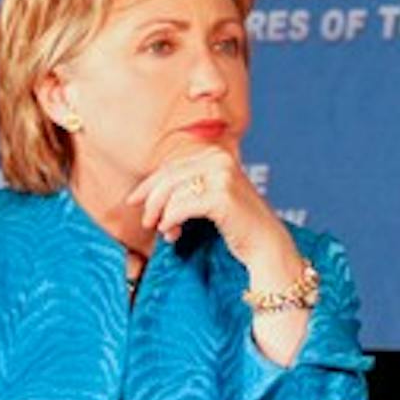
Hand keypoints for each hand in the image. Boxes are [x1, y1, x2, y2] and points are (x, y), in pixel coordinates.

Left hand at [125, 144, 298, 277]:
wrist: (267, 245)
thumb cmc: (238, 224)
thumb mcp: (212, 196)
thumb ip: (188, 187)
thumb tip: (149, 193)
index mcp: (216, 154)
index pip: (172, 167)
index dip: (150, 185)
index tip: (133, 200)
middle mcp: (219, 159)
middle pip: (169, 178)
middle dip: (151, 201)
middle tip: (146, 222)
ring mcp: (221, 176)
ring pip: (172, 193)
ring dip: (162, 215)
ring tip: (166, 233)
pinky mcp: (221, 196)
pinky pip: (180, 207)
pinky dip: (170, 221)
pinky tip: (172, 233)